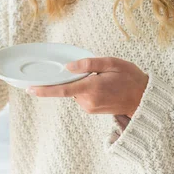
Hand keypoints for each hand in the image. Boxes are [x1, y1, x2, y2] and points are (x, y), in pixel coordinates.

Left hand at [26, 57, 148, 117]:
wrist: (143, 99)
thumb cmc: (130, 78)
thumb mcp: (112, 63)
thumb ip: (88, 64)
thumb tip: (68, 67)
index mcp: (92, 88)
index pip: (62, 90)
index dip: (44, 90)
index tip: (30, 89)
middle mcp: (88, 101)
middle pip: (69, 87)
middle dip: (75, 78)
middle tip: (97, 73)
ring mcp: (89, 107)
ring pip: (75, 92)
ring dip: (82, 84)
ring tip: (104, 81)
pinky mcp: (91, 110)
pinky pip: (81, 96)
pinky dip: (86, 89)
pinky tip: (102, 87)